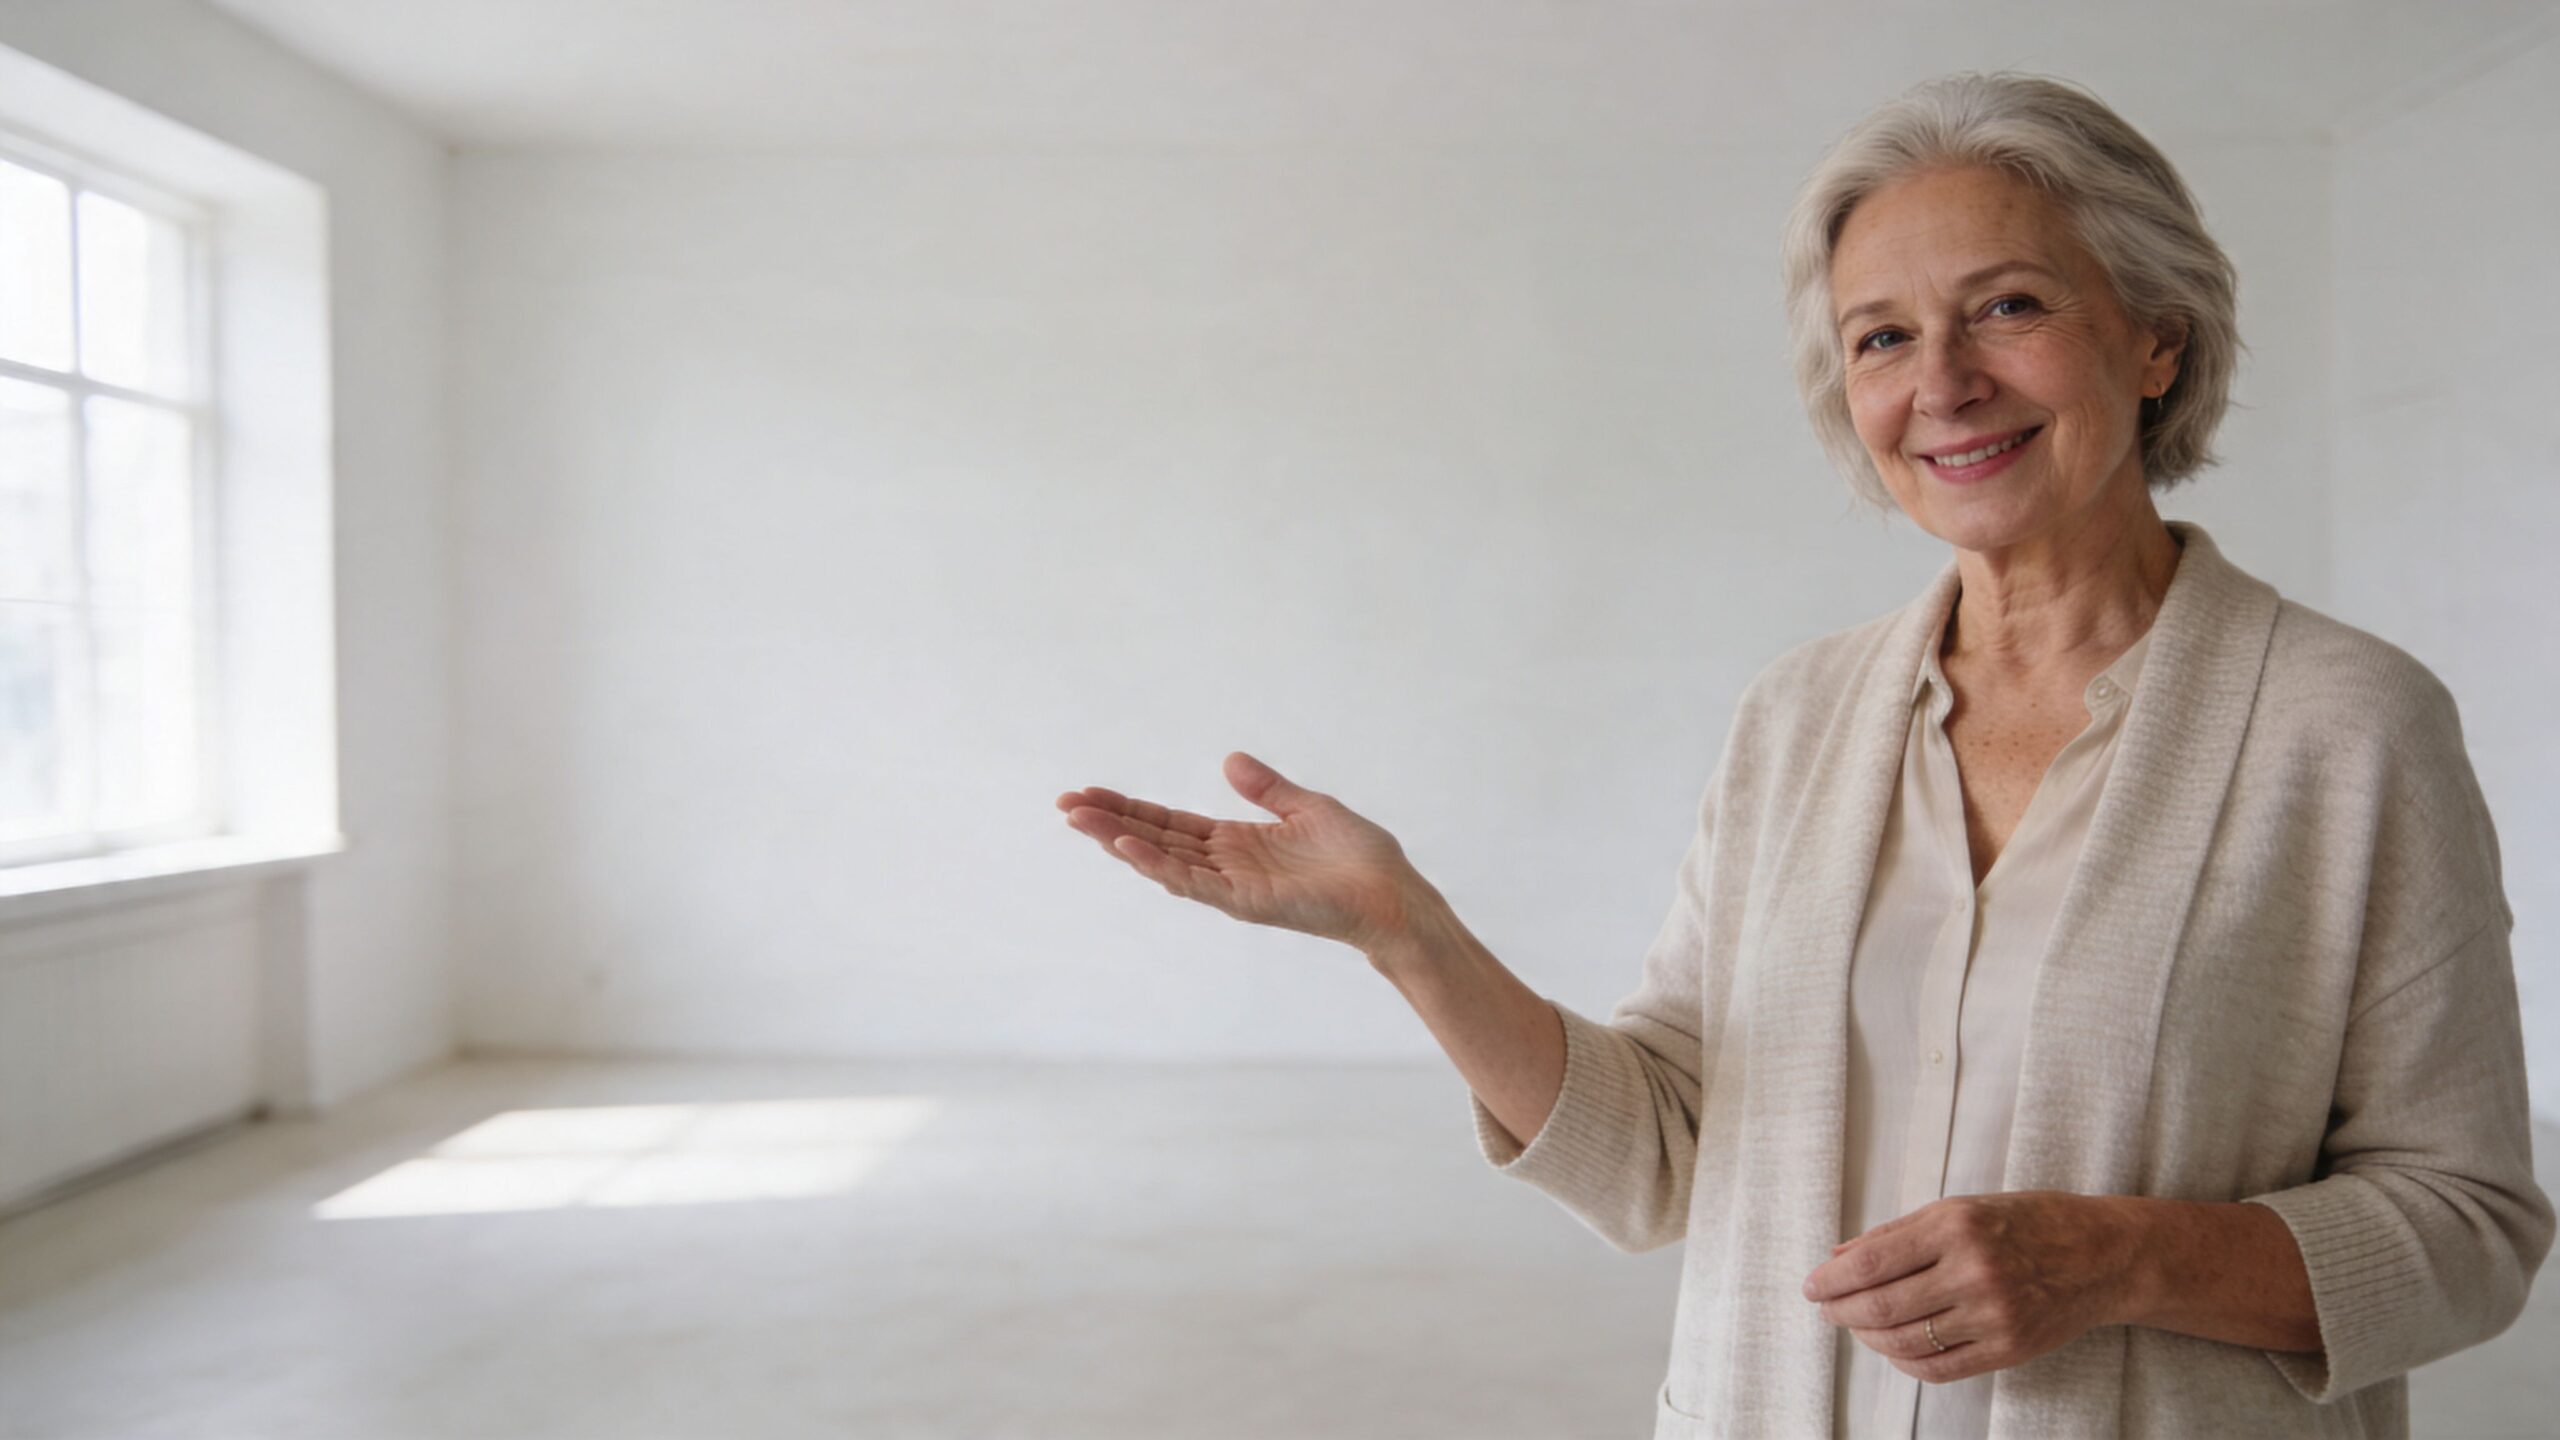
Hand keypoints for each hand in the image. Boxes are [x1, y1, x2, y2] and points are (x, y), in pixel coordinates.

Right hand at [1057, 752, 1433, 952]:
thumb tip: (1229, 761)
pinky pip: (1194, 884)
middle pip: (1154, 840)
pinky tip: (1127, 848)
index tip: (1089, 792)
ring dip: (1120, 842)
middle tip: (1065, 803)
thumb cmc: (1360, 858)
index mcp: (1236, 843)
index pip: (1169, 824)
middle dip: (1109, 822)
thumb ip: (1267, 789)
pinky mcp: (1247, 902)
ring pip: (1163, 862)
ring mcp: (1232, 887)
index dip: (1129, 808)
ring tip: (1080, 819)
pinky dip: (1159, 866)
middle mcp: (1226, 866)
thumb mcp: (1308, 808)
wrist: (1394, 895)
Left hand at [1800, 1191, 2141, 1383]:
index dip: (1831, 1279)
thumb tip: (1841, 1254)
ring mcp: (1993, 1314)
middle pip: (1882, 1305)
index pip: (1871, 1261)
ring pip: (1906, 1340)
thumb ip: (1898, 1233)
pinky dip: (1906, 1362)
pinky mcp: (2009, 1347)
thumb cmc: (2029, 1223)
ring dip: (1869, 1336)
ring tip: (1857, 1325)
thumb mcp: (1961, 1208)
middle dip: (1841, 1310)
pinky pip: (1940, 1367)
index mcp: (1955, 1226)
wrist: (2102, 1255)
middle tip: (1826, 1308)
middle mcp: (1973, 1270)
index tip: (1813, 1285)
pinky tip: (1894, 1348)